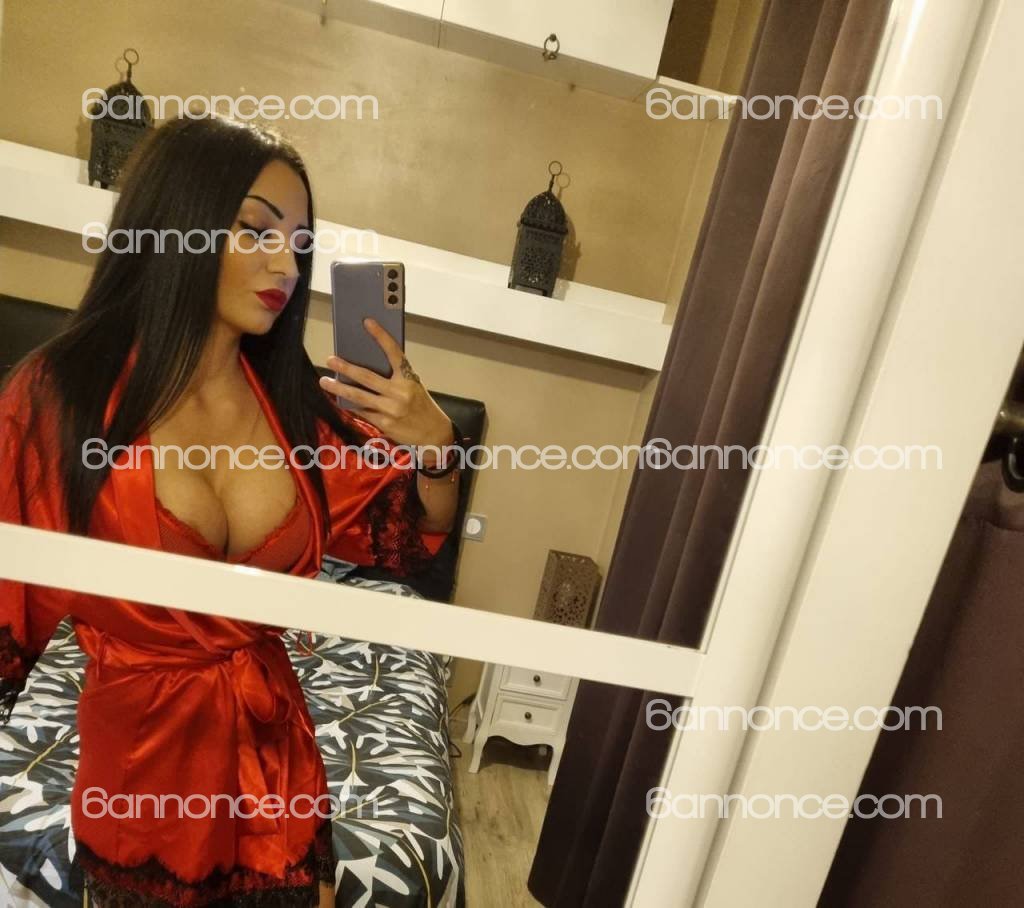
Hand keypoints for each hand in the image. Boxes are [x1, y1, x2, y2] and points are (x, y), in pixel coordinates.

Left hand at [319, 318, 453, 453]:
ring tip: (325, 381)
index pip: (394, 353)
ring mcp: (391, 409)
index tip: (368, 322)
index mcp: (409, 378)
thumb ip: (395, 378)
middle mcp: (400, 393)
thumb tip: (367, 367)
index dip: (381, 336)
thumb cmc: (422, 407)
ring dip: (339, 389)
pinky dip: (350, 405)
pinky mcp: (384, 424)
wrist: (434, 434)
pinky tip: (339, 400)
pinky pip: (362, 412)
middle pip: (367, 377)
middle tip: (330, 360)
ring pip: (359, 396)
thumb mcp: (414, 387)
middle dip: (345, 368)